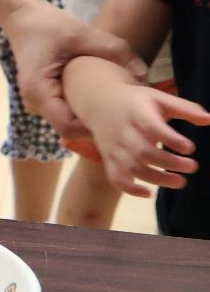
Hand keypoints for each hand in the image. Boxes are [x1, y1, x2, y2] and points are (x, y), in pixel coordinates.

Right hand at [4, 0, 147, 132]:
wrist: (23, 17)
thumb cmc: (48, 24)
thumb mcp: (83, 33)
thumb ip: (114, 50)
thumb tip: (144, 74)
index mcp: (39, 90)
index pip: (67, 127)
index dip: (94, 128)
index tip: (120, 118)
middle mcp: (34, 101)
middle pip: (69, 128)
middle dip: (96, 125)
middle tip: (124, 115)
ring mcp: (38, 101)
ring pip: (67, 123)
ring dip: (90, 118)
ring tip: (115, 106)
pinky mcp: (44, 97)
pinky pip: (65, 112)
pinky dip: (83, 109)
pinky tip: (101, 98)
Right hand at [65, 67, 209, 196]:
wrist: (97, 103)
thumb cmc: (136, 101)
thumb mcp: (159, 98)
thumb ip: (185, 109)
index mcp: (136, 113)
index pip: (151, 127)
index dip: (170, 139)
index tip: (190, 148)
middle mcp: (123, 132)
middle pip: (144, 152)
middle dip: (170, 163)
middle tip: (193, 166)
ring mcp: (114, 147)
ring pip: (133, 168)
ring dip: (157, 179)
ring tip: (180, 182)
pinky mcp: (109, 159)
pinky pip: (116, 178)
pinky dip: (130, 189)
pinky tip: (149, 194)